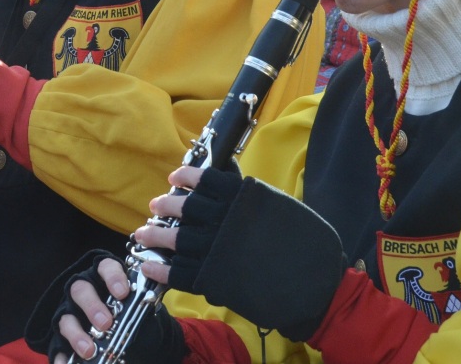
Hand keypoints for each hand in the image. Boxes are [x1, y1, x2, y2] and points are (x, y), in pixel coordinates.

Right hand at [25, 250, 186, 363]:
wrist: (124, 336)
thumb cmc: (130, 316)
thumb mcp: (138, 310)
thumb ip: (141, 307)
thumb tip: (149, 303)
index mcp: (103, 277)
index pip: (105, 267)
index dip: (112, 277)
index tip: (123, 293)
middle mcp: (83, 291)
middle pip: (80, 289)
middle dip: (92, 306)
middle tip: (106, 323)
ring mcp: (69, 312)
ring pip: (65, 317)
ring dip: (77, 333)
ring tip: (89, 350)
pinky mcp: (61, 336)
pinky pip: (57, 345)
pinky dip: (61, 356)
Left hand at [138, 165, 345, 341]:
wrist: (317, 285)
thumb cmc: (302, 242)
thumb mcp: (277, 205)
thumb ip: (248, 194)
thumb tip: (226, 175)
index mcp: (243, 200)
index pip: (206, 180)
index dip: (187, 177)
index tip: (174, 178)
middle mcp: (227, 222)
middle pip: (186, 209)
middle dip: (167, 206)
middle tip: (155, 205)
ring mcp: (219, 251)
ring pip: (178, 239)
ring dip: (156, 235)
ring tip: (143, 233)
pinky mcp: (216, 280)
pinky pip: (180, 272)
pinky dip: (161, 268)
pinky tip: (149, 264)